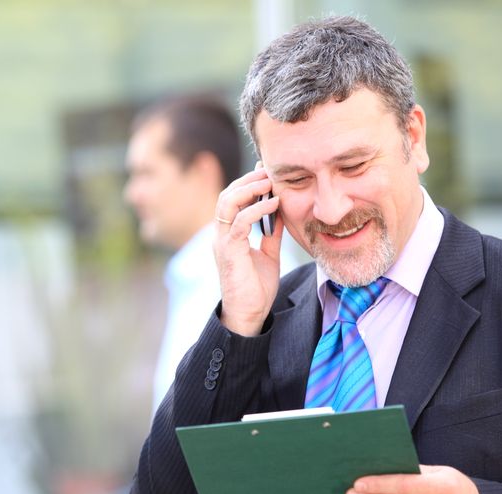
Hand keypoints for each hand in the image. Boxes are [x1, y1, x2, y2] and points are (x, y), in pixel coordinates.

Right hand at [213, 164, 283, 336]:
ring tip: (269, 182)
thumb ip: (271, 233)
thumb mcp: (268, 254)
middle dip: (247, 180)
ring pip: (227, 203)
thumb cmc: (256, 288)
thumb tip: (281, 211)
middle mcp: (221, 235)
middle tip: (268, 171)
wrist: (249, 314)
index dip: (247, 183)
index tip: (266, 172)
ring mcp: (222, 242)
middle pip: (226, 195)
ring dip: (249, 189)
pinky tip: (273, 204)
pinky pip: (240, 223)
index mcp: (228, 234)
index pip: (231, 199)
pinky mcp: (230, 252)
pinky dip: (257, 210)